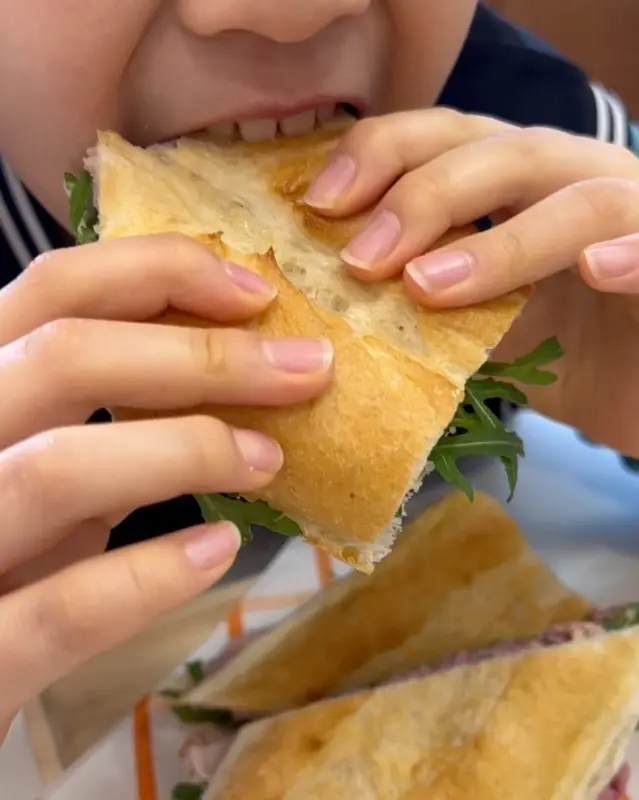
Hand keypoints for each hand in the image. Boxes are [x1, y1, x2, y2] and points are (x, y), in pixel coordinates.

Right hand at [0, 234, 331, 738]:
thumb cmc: (3, 556)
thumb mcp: (40, 474)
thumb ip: (102, 429)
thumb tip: (224, 382)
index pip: (52, 291)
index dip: (157, 271)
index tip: (256, 293)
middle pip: (64, 358)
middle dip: (204, 356)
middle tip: (306, 366)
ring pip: (58, 470)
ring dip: (186, 452)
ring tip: (268, 460)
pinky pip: (62, 612)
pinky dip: (150, 577)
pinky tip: (218, 553)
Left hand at [303, 109, 638, 454]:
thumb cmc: (565, 357)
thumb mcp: (479, 328)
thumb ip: (427, 305)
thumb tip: (336, 307)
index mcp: (519, 188)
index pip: (446, 140)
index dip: (381, 156)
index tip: (321, 206)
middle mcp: (575, 185)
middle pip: (502, 153)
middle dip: (423, 197)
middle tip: (361, 259)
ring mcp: (634, 222)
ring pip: (579, 201)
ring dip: (499, 242)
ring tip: (428, 287)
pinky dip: (632, 254)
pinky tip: (594, 269)